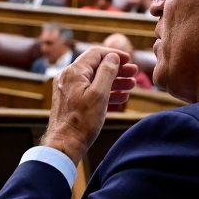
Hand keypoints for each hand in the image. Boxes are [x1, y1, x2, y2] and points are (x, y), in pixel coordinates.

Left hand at [42, 47, 136, 163]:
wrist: (65, 145)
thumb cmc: (82, 122)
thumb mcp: (99, 94)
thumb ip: (107, 72)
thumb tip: (112, 57)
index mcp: (74, 72)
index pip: (96, 54)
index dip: (114, 55)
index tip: (129, 60)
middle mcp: (68, 77)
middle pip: (96, 67)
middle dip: (117, 69)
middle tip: (134, 73)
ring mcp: (68, 89)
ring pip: (94, 80)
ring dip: (114, 82)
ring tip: (131, 86)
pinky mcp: (70, 101)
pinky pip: (89, 91)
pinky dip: (105, 92)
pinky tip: (120, 97)